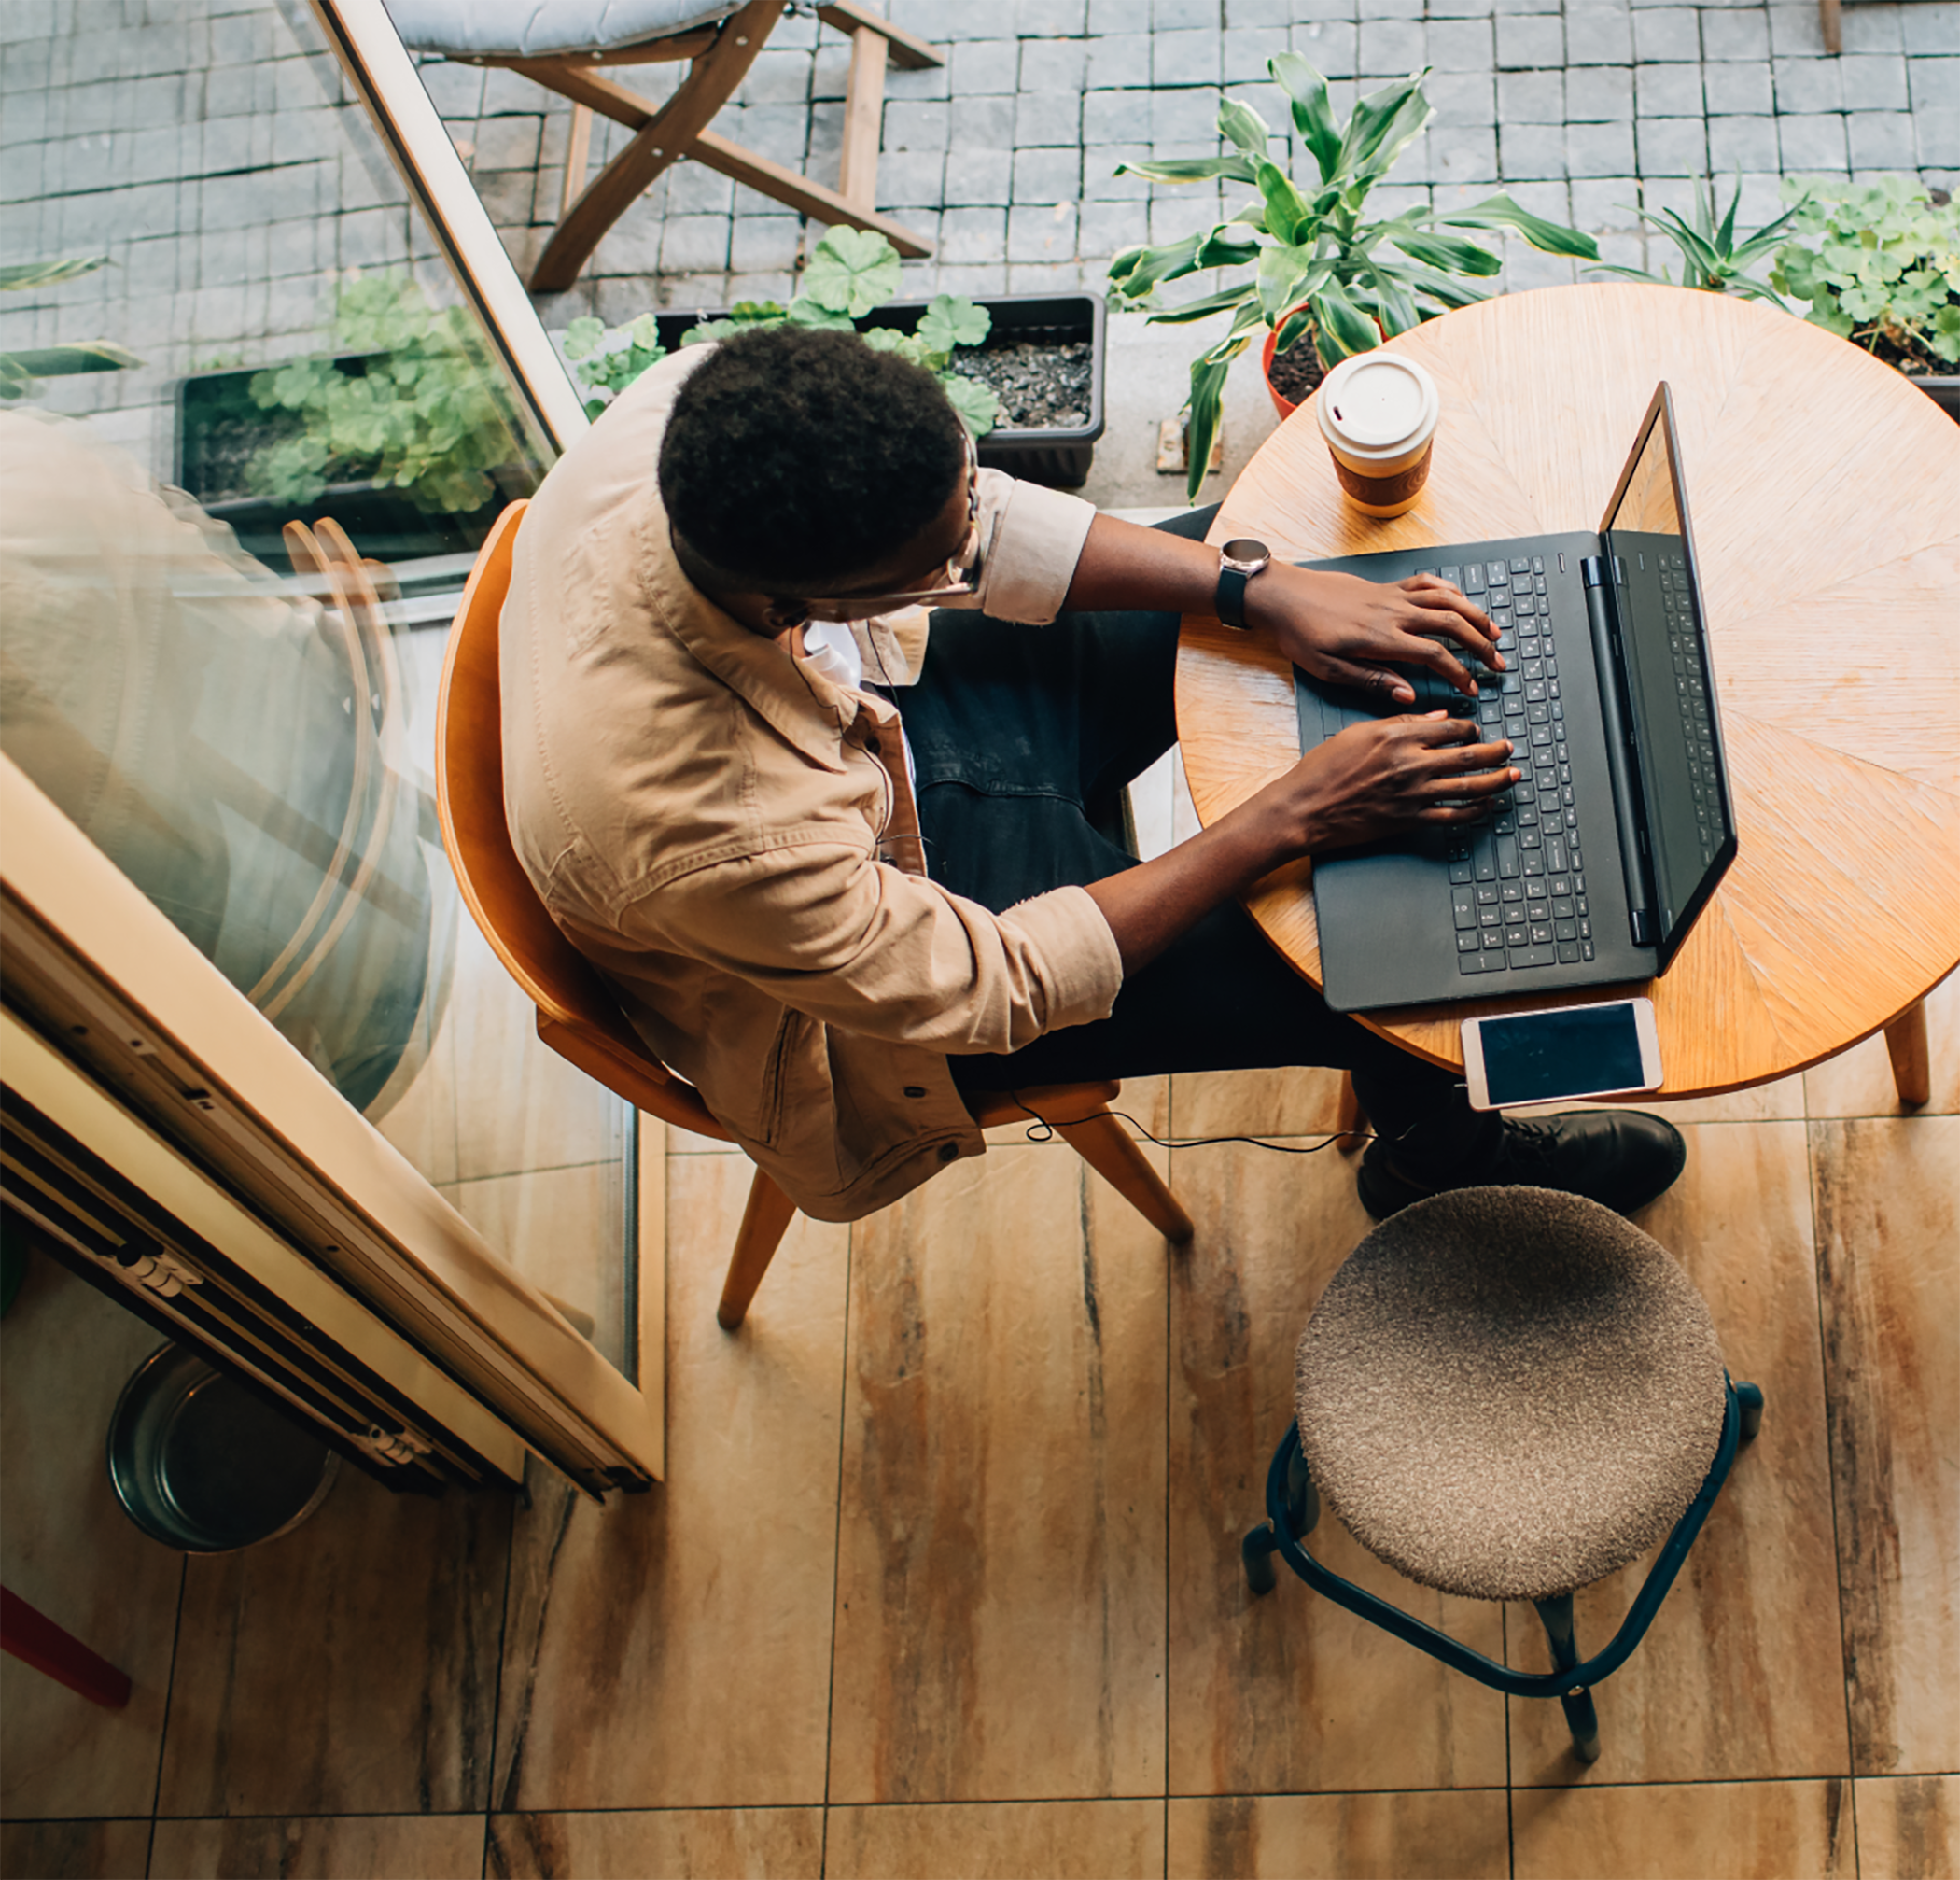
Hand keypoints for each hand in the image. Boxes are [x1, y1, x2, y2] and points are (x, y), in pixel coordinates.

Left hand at [1252, 565, 1501, 704]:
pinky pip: (1428, 583)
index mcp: (1381, 638)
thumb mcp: (1330, 670)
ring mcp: (1392, 596)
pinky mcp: (1386, 586)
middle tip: (1497, 664)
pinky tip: (1462, 601)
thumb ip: (1372, 681)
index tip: (1473, 688)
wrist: (1283, 596)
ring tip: (1494, 633)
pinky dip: (1451, 590)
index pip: (1435, 655)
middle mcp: (1393, 613)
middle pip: (1451, 624)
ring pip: (1447, 600)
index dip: (1459, 673)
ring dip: (1475, 615)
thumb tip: (1410, 694)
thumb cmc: (1301, 635)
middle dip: (1480, 645)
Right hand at [1262, 710, 1519, 855]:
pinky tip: (1487, 806)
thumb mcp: (1358, 733)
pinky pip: (1453, 816)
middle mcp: (1411, 764)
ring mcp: (1413, 795)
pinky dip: (1476, 811)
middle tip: (1509, 749)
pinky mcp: (1410, 821)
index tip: (1475, 730)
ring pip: (1469, 786)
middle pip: (1469, 755)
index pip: (1449, 727)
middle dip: (1496, 752)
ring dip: (1497, 780)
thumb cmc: (1323, 770)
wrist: (1305, 809)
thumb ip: (1400, 723)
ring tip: (1512, 775)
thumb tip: (1438, 717)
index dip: (1468, 728)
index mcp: (1398, 737)